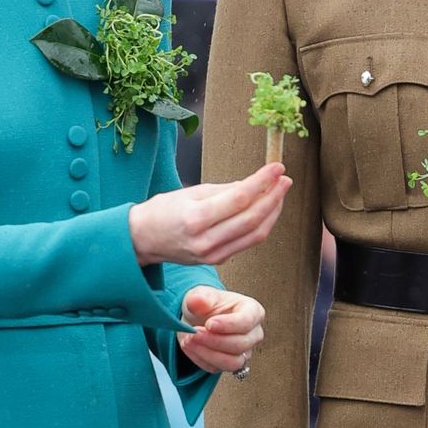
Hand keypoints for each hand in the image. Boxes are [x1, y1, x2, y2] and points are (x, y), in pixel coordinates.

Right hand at [128, 163, 290, 267]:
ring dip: (273, 212)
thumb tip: (252, 185)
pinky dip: (261, 225)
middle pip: (252, 218)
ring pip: (255, 234)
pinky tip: (266, 210)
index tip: (276, 167)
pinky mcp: (217, 260)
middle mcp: (206, 240)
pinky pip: (247, 242)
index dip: (262, 182)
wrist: (143, 240)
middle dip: (273, 197)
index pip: (239, 198)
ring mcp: (213, 254)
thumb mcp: (190, 192)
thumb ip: (223, 190)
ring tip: (280, 193)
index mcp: (196, 218)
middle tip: (284, 179)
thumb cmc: (163, 211)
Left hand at [179, 286, 264, 375]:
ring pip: (232, 362)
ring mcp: (244, 352)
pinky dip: (200, 359)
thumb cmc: (206, 305)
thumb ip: (200, 297)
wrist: (197, 318)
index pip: (247, 321)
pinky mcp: (229, 364)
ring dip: (207, 354)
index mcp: (252, 311)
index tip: (209, 324)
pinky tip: (190, 347)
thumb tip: (198, 301)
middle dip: (214, 340)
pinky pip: (217, 368)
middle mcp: (252, 334)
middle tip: (194, 332)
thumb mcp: (200, 294)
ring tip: (189, 340)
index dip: (228, 325)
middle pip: (240, 344)